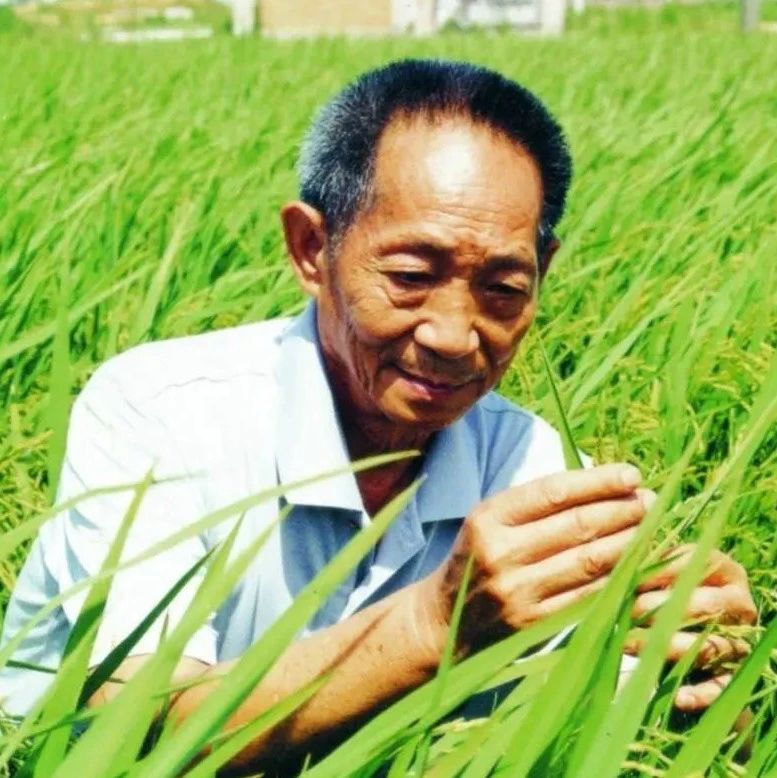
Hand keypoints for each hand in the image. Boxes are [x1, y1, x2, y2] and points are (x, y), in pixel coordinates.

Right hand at [422, 463, 651, 654]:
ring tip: (650, 528)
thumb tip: (603, 482)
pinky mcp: (534, 623)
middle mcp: (501, 552)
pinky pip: (588, 596)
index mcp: (489, 517)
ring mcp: (518, 591)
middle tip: (650, 502)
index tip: (632, 475)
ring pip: (589, 562)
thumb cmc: (480, 555)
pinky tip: (636, 564)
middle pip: (577, 525)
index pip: (553, 492)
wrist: (448, 619)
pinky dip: (618, 578)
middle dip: (621, 510)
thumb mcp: (493, 519)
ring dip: (628, 542)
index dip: (598, 482)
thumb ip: (538, 502)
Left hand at [627, 544, 756, 710]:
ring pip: (708, 646)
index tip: (626, 579)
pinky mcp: (732, 675)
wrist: (681, 632)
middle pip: (704, 606)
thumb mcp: (656, 573)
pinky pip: (721, 687)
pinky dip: (700, 694)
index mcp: (722, 569)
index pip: (693, 564)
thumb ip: (643, 564)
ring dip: (666, 647)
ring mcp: (739, 639)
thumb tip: (619, 560)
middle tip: (624, 612)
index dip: (658, 572)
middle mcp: (738, 603)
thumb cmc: (661, 591)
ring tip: (627, 644)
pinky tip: (677, 697)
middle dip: (658, 609)